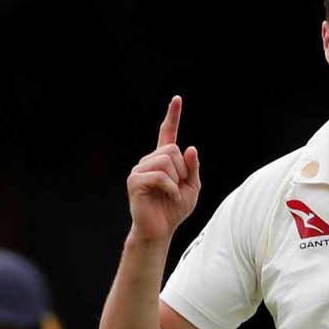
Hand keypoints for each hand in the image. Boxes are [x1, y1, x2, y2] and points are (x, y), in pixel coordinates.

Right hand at [127, 96, 200, 242]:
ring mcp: (139, 170)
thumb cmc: (174, 210)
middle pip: (172, 150)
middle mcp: (149, 161)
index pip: (167, 134)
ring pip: (167, 161)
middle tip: (177, 187)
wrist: (160, 230)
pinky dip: (171, 188)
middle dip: (182, 170)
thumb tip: (190, 148)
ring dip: (176, 180)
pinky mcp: (135, 181)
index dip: (173, 116)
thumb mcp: (192, 188)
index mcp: (163, 160)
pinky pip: (161, 176)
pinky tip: (168, 197)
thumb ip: (192, 168)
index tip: (177, 99)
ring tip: (171, 193)